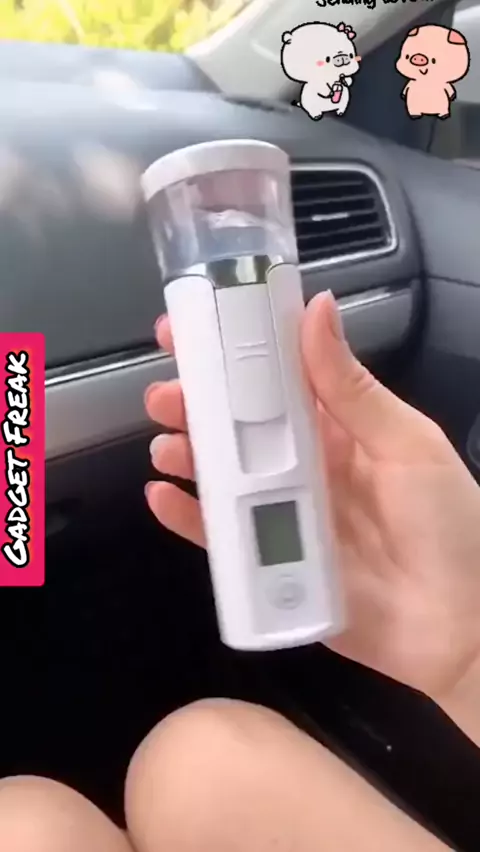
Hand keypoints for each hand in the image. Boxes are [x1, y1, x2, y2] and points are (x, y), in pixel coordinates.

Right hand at [145, 292, 479, 706]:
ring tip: (167, 445)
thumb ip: (354, 386)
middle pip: (240, 427)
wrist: (459, 627)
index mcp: (341, 428)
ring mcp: (287, 514)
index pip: (279, 378)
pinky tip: (163, 496)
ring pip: (223, 476)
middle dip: (198, 405)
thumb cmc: (448, 526)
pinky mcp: (274, 563)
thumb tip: (317, 307)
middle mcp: (307, 466)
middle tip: (166, 394)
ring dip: (188, 455)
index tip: (193, 328)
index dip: (236, 353)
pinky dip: (188, 517)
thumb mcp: (407, 445)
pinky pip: (221, 537)